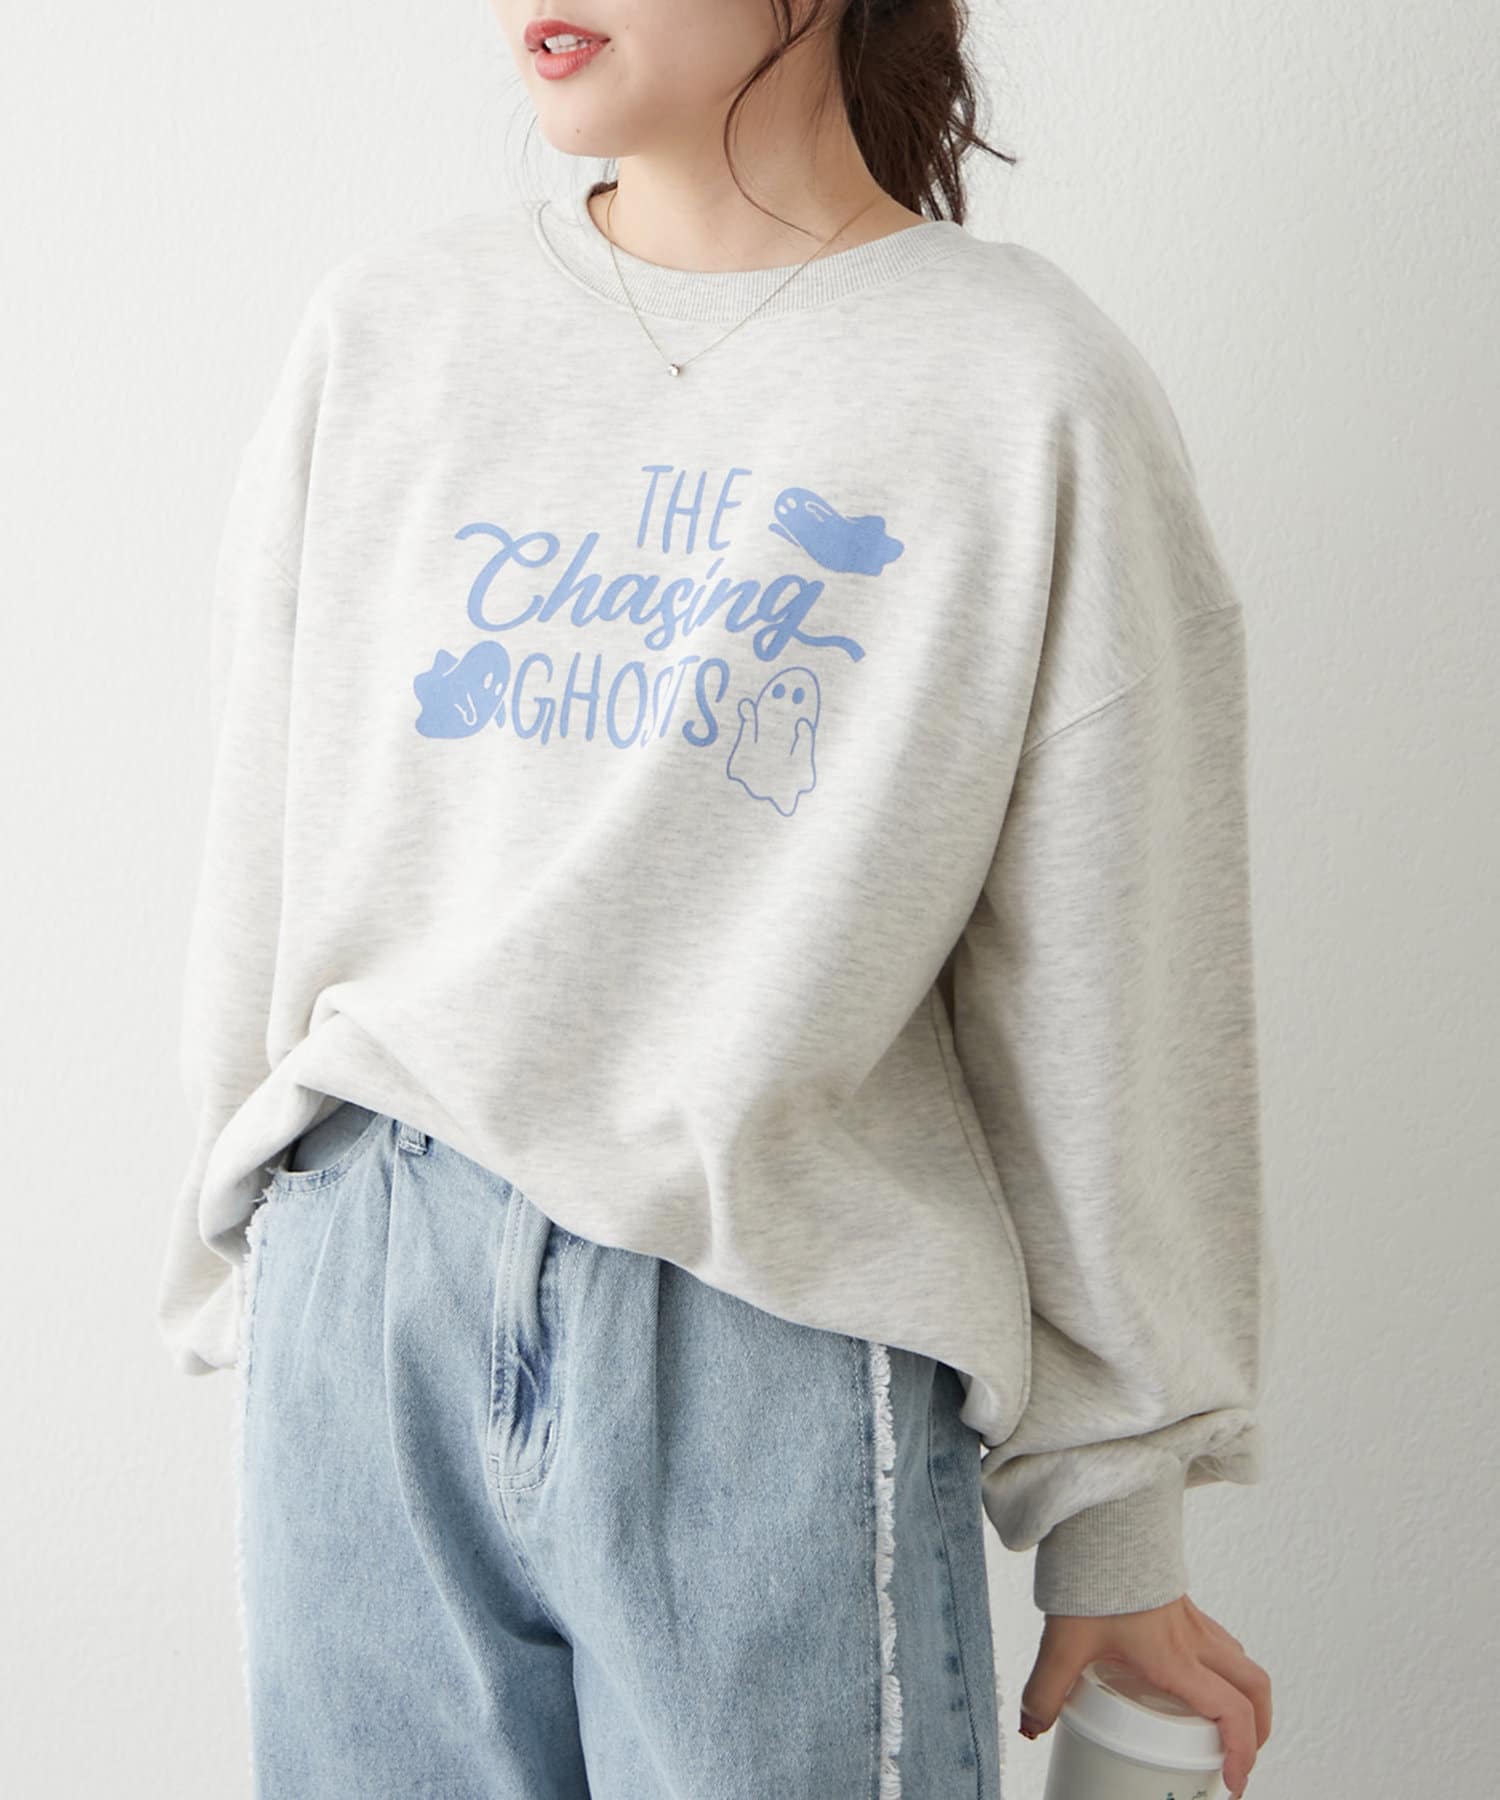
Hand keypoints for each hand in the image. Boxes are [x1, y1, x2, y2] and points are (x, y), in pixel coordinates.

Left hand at [1018, 1592, 1271, 1796]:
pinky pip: (1222, 1641)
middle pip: (1255, 1687)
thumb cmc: (1091, 1576)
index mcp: (1175, 1660)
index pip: (1232, 1712)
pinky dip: (1225, 1668)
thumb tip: (1029, 1728)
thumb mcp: (1064, 1640)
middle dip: (1260, 1729)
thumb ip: (1046, 1689)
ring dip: (1245, 1696)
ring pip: (1242, 1661)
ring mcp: (1192, 1620)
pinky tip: (1193, 1676)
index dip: (1243, 1754)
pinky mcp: (1183, 1605)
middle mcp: (1194, 1641)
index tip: (1233, 1783)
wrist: (1102, 1520)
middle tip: (1240, 1758)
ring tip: (1223, 1724)